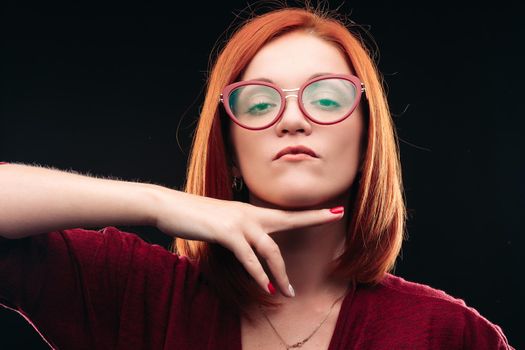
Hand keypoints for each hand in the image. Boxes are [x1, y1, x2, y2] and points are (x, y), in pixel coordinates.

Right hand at [154, 189, 343, 296]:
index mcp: (249, 211)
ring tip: (289, 293)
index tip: (331, 210)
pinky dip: (259, 274)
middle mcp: (249, 214)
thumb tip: (247, 244)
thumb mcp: (221, 222)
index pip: (284, 213)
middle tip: (336, 216)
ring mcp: (239, 222)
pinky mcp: (226, 232)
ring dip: (280, 273)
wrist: (168, 205)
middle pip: (288, 219)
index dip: (308, 212)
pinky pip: (248, 257)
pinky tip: (267, 288)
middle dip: (313, 218)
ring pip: (269, 249)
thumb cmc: (193, 216)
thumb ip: (237, 231)